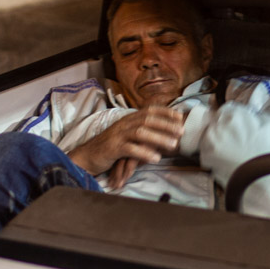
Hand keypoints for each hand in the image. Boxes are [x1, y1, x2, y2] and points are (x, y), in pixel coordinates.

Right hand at [69, 106, 184, 185]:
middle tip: (181, 131)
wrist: (88, 156)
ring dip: (159, 138)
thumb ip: (142, 133)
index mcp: (128, 119)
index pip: (149, 110)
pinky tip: (155, 158)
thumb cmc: (111, 147)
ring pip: (141, 132)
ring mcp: (118, 135)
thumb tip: (164, 135)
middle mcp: (124, 124)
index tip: (180, 116)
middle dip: (166, 125)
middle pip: (147, 120)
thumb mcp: (127, 136)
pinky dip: (144, 152)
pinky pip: (130, 149)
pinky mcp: (113, 148)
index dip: (165, 112)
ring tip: (173, 145)